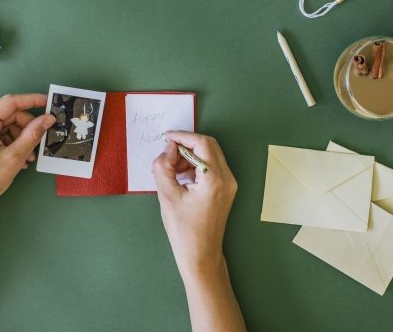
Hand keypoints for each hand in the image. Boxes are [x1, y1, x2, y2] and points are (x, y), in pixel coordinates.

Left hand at [0, 94, 54, 219]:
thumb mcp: (14, 157)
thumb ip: (32, 134)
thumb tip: (47, 119)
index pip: (10, 103)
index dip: (32, 101)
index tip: (48, 102)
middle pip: (8, 115)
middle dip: (26, 127)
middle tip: (39, 142)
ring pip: (4, 125)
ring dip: (20, 138)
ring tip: (28, 157)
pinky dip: (10, 143)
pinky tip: (19, 158)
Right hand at [152, 131, 237, 277]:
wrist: (201, 255)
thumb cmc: (184, 231)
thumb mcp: (167, 196)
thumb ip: (163, 167)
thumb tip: (168, 149)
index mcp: (215, 180)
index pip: (202, 144)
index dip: (183, 136)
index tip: (167, 137)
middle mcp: (227, 179)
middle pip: (209, 146)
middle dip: (186, 145)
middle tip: (167, 154)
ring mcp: (229, 185)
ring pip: (210, 155)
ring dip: (190, 156)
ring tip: (171, 170)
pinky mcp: (225, 190)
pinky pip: (211, 167)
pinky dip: (195, 166)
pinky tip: (180, 178)